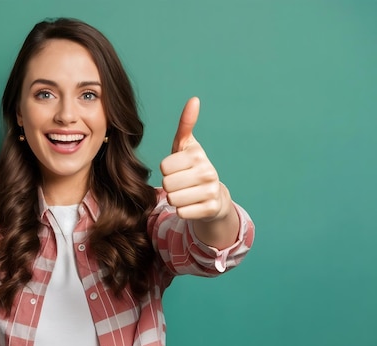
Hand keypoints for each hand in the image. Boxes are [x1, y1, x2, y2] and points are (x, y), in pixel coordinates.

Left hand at [160, 97, 229, 220]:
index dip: (167, 170)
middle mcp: (207, 172)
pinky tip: (192, 205)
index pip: (164, 166)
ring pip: (173, 199)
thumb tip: (194, 99)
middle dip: (170, 186)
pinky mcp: (210, 209)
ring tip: (186, 194)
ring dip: (175, 199)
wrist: (214, 197)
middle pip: (167, 184)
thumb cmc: (192, 168)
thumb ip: (186, 124)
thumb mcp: (186, 146)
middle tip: (181, 183)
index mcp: (198, 155)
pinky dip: (183, 211)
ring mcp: (210, 191)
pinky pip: (181, 212)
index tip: (178, 169)